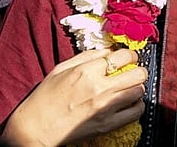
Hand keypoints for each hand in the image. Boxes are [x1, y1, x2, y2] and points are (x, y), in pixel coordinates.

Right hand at [1, 49, 146, 146]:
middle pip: (137, 73)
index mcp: (87, 71)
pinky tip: (127, 104)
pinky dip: (136, 106)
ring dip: (136, 87)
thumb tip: (107, 50)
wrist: (37, 127)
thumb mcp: (61, 68)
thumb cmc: (45, 97)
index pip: (122, 56)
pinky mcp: (108, 125)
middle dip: (137, 70)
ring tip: (128, 88)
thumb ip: (87, 57)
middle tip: (131, 72)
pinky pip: (135, 112)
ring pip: (139, 91)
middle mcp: (100, 87)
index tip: (128, 57)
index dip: (129, 54)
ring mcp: (106, 107)